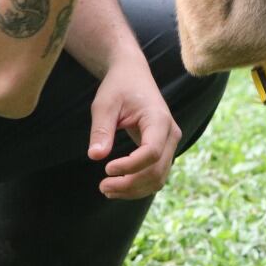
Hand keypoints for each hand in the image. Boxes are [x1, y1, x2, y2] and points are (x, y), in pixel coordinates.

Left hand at [87, 59, 181, 199]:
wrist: (132, 75)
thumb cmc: (118, 87)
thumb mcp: (105, 104)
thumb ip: (101, 129)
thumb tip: (95, 156)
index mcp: (159, 120)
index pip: (151, 152)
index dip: (130, 166)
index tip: (105, 169)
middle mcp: (171, 133)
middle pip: (157, 170)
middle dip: (130, 184)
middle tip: (102, 187)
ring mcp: (170, 143)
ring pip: (159, 178)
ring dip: (135, 189)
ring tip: (107, 190)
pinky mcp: (164, 150)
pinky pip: (156, 174)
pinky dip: (139, 185)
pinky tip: (117, 186)